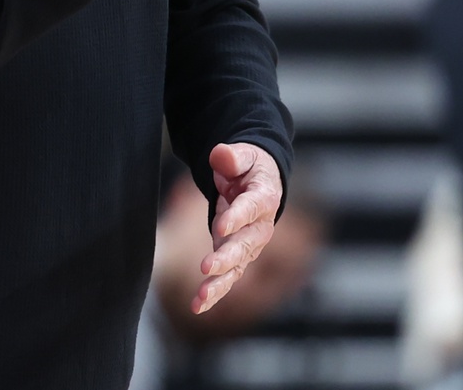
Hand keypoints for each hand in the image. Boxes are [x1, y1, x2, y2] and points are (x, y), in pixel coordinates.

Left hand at [192, 143, 281, 314]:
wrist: (260, 184)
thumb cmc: (250, 168)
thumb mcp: (244, 155)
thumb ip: (233, 156)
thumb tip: (221, 155)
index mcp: (263, 198)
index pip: (251, 209)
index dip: (237, 217)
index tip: (220, 226)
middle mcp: (259, 227)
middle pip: (245, 244)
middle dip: (227, 257)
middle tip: (208, 266)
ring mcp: (249, 246)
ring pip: (237, 267)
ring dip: (219, 283)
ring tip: (201, 296)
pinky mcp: (237, 257)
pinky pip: (228, 277)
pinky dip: (214, 293)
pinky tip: (198, 307)